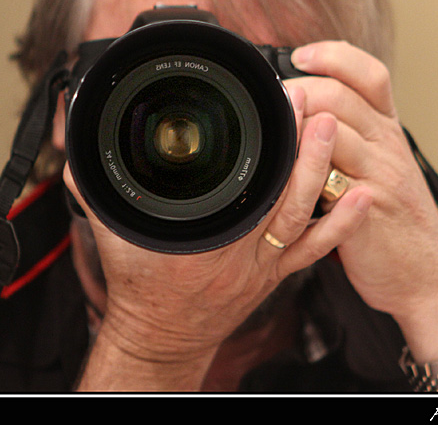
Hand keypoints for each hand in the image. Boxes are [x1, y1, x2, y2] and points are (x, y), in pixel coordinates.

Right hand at [63, 86, 374, 388]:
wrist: (161, 335)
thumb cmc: (137, 283)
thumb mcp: (109, 227)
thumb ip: (93, 180)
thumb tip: (76, 137)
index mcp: (197, 237)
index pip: (234, 182)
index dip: (261, 143)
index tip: (273, 103)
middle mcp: (235, 251)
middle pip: (275, 192)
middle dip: (298, 147)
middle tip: (311, 103)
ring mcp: (260, 263)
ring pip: (299, 215)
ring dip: (318, 171)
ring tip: (331, 127)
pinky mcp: (276, 273)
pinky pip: (314, 250)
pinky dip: (340, 225)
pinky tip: (360, 197)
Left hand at [288, 42, 437, 361]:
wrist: (427, 275)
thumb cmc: (394, 220)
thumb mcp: (384, 167)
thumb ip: (353, 137)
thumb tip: (304, 108)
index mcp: (390, 131)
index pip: (370, 74)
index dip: (334, 56)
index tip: (299, 55)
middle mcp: (389, 147)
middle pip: (340, 96)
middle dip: (299, 91)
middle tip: (272, 102)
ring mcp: (380, 177)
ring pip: (332, 131)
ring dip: (293, 126)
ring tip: (269, 132)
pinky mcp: (365, 211)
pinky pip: (327, 181)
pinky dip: (299, 171)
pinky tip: (278, 171)